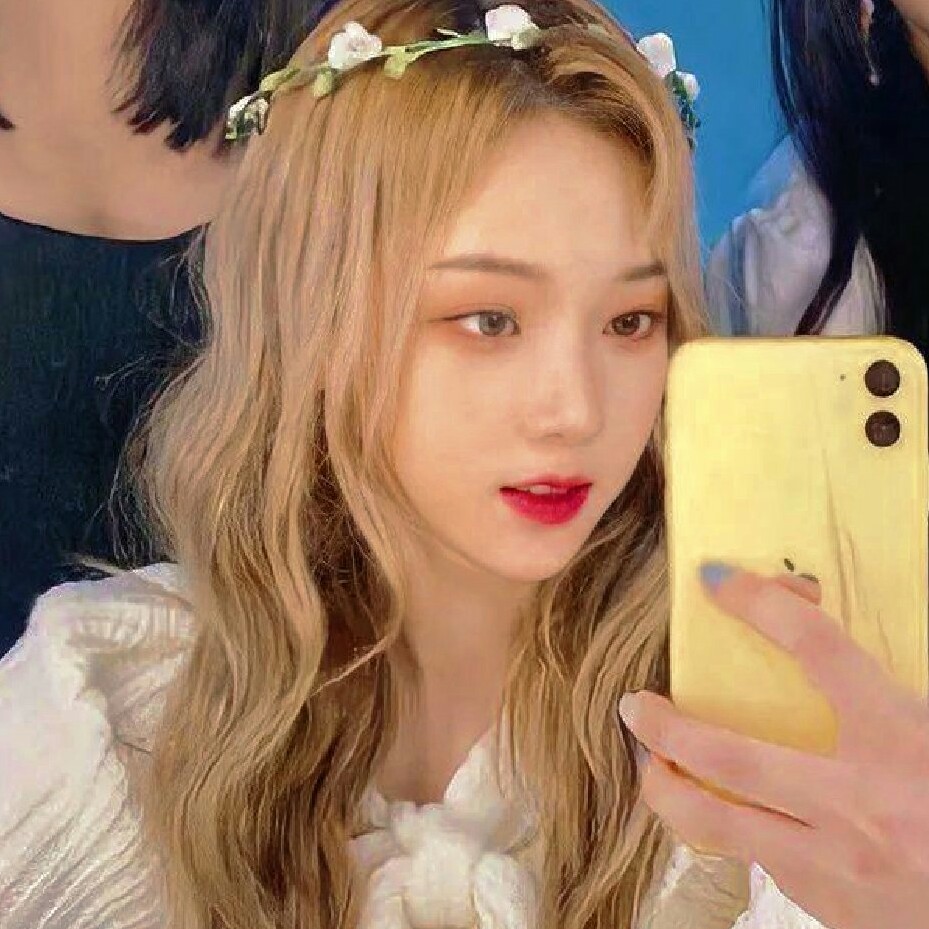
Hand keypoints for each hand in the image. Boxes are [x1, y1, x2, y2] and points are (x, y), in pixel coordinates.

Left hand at [619, 565, 928, 928]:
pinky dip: (735, 829)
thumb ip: (886, 689)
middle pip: (730, 757)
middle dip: (666, 727)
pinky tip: (735, 813)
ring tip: (652, 764)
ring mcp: (839, 866)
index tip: (717, 581)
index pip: (818, 650)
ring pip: (717, 824)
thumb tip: (818, 631)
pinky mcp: (832, 907)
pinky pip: (760, 862)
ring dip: (668, 790)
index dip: (762, 605)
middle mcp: (861, 805)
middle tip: (634, 705)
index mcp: (903, 743)